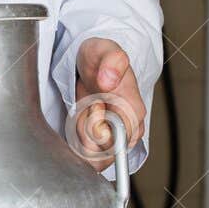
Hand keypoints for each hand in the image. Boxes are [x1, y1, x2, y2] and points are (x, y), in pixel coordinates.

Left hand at [71, 37, 144, 171]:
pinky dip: (75, 137)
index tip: (92, 103)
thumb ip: (111, 62)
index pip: (116, 140)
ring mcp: (115, 139)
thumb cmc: (101, 58)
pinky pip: (84, 155)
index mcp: (133, 112)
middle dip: (84, 129)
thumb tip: (109, 81)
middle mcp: (128, 131)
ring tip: (83, 108)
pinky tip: (78, 117)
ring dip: (79, 132)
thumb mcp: (105, 51)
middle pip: (101, 154)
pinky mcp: (102, 144)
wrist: (92, 62)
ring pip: (91, 157)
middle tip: (86, 103)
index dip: (96, 124)